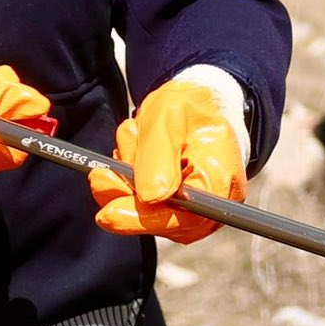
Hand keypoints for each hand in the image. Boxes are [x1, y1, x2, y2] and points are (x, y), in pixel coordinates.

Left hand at [90, 75, 244, 240]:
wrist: (199, 105)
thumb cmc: (189, 107)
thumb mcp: (168, 117)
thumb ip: (159, 157)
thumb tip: (151, 198)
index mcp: (221, 180)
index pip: (184, 217)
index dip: (143, 218)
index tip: (107, 213)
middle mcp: (213, 205)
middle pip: (161, 220)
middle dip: (126, 192)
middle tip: (103, 170)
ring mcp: (194, 211)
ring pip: (145, 212)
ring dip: (127, 178)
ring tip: (134, 137)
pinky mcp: (175, 210)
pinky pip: (141, 206)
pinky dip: (128, 180)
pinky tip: (136, 153)